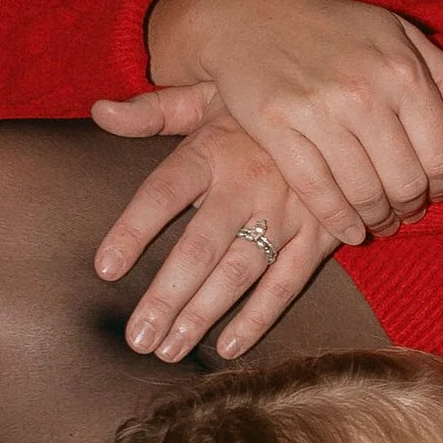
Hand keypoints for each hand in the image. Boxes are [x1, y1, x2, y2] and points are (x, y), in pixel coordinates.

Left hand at [88, 102, 342, 362]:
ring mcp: (288, 210)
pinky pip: (288, 281)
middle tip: (136, 337)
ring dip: (203, 314)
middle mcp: (247, 182)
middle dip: (166, 296)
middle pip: (199, 247)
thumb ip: (152, 111)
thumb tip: (99, 112)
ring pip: (240, 271)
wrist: (342, 104)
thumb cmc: (259, 107)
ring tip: (169, 348)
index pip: (162, 193)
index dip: (133, 230)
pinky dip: (259, 316)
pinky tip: (228, 346)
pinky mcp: (321, 232)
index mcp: (213, 149)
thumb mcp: (208, 94)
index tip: (104, 269)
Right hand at [132, 0, 442, 244]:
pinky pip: (317, 191)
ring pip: (363, 193)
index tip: (434, 194)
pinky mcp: (276, 126)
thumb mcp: (398, 36)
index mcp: (403, 71)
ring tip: (378, 221)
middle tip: (404, 214)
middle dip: (410, 208)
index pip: (442, 154)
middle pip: (405, 182)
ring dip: (377, 219)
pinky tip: (351, 231)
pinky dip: (339, 221)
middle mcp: (365, 92)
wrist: (249, 15)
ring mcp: (318, 111)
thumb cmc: (334, 28)